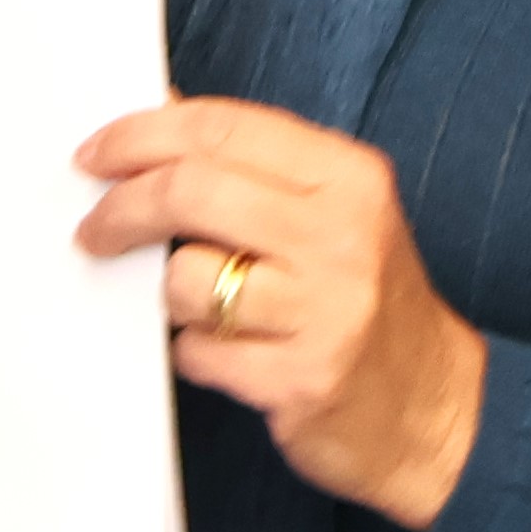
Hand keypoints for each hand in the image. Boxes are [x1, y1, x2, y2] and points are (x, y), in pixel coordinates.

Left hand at [75, 99, 486, 529]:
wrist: (436, 409)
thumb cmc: (368, 301)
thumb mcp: (337, 214)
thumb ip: (255, 169)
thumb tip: (155, 122)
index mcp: (350, 178)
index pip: (223, 128)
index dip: (141, 134)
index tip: (96, 155)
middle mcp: (343, 236)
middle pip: (192, 190)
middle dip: (121, 207)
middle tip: (93, 228)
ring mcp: (324, 311)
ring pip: (185, 278)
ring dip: (168, 295)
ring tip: (198, 308)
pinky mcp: (301, 379)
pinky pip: (198, 352)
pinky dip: (193, 352)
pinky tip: (225, 353)